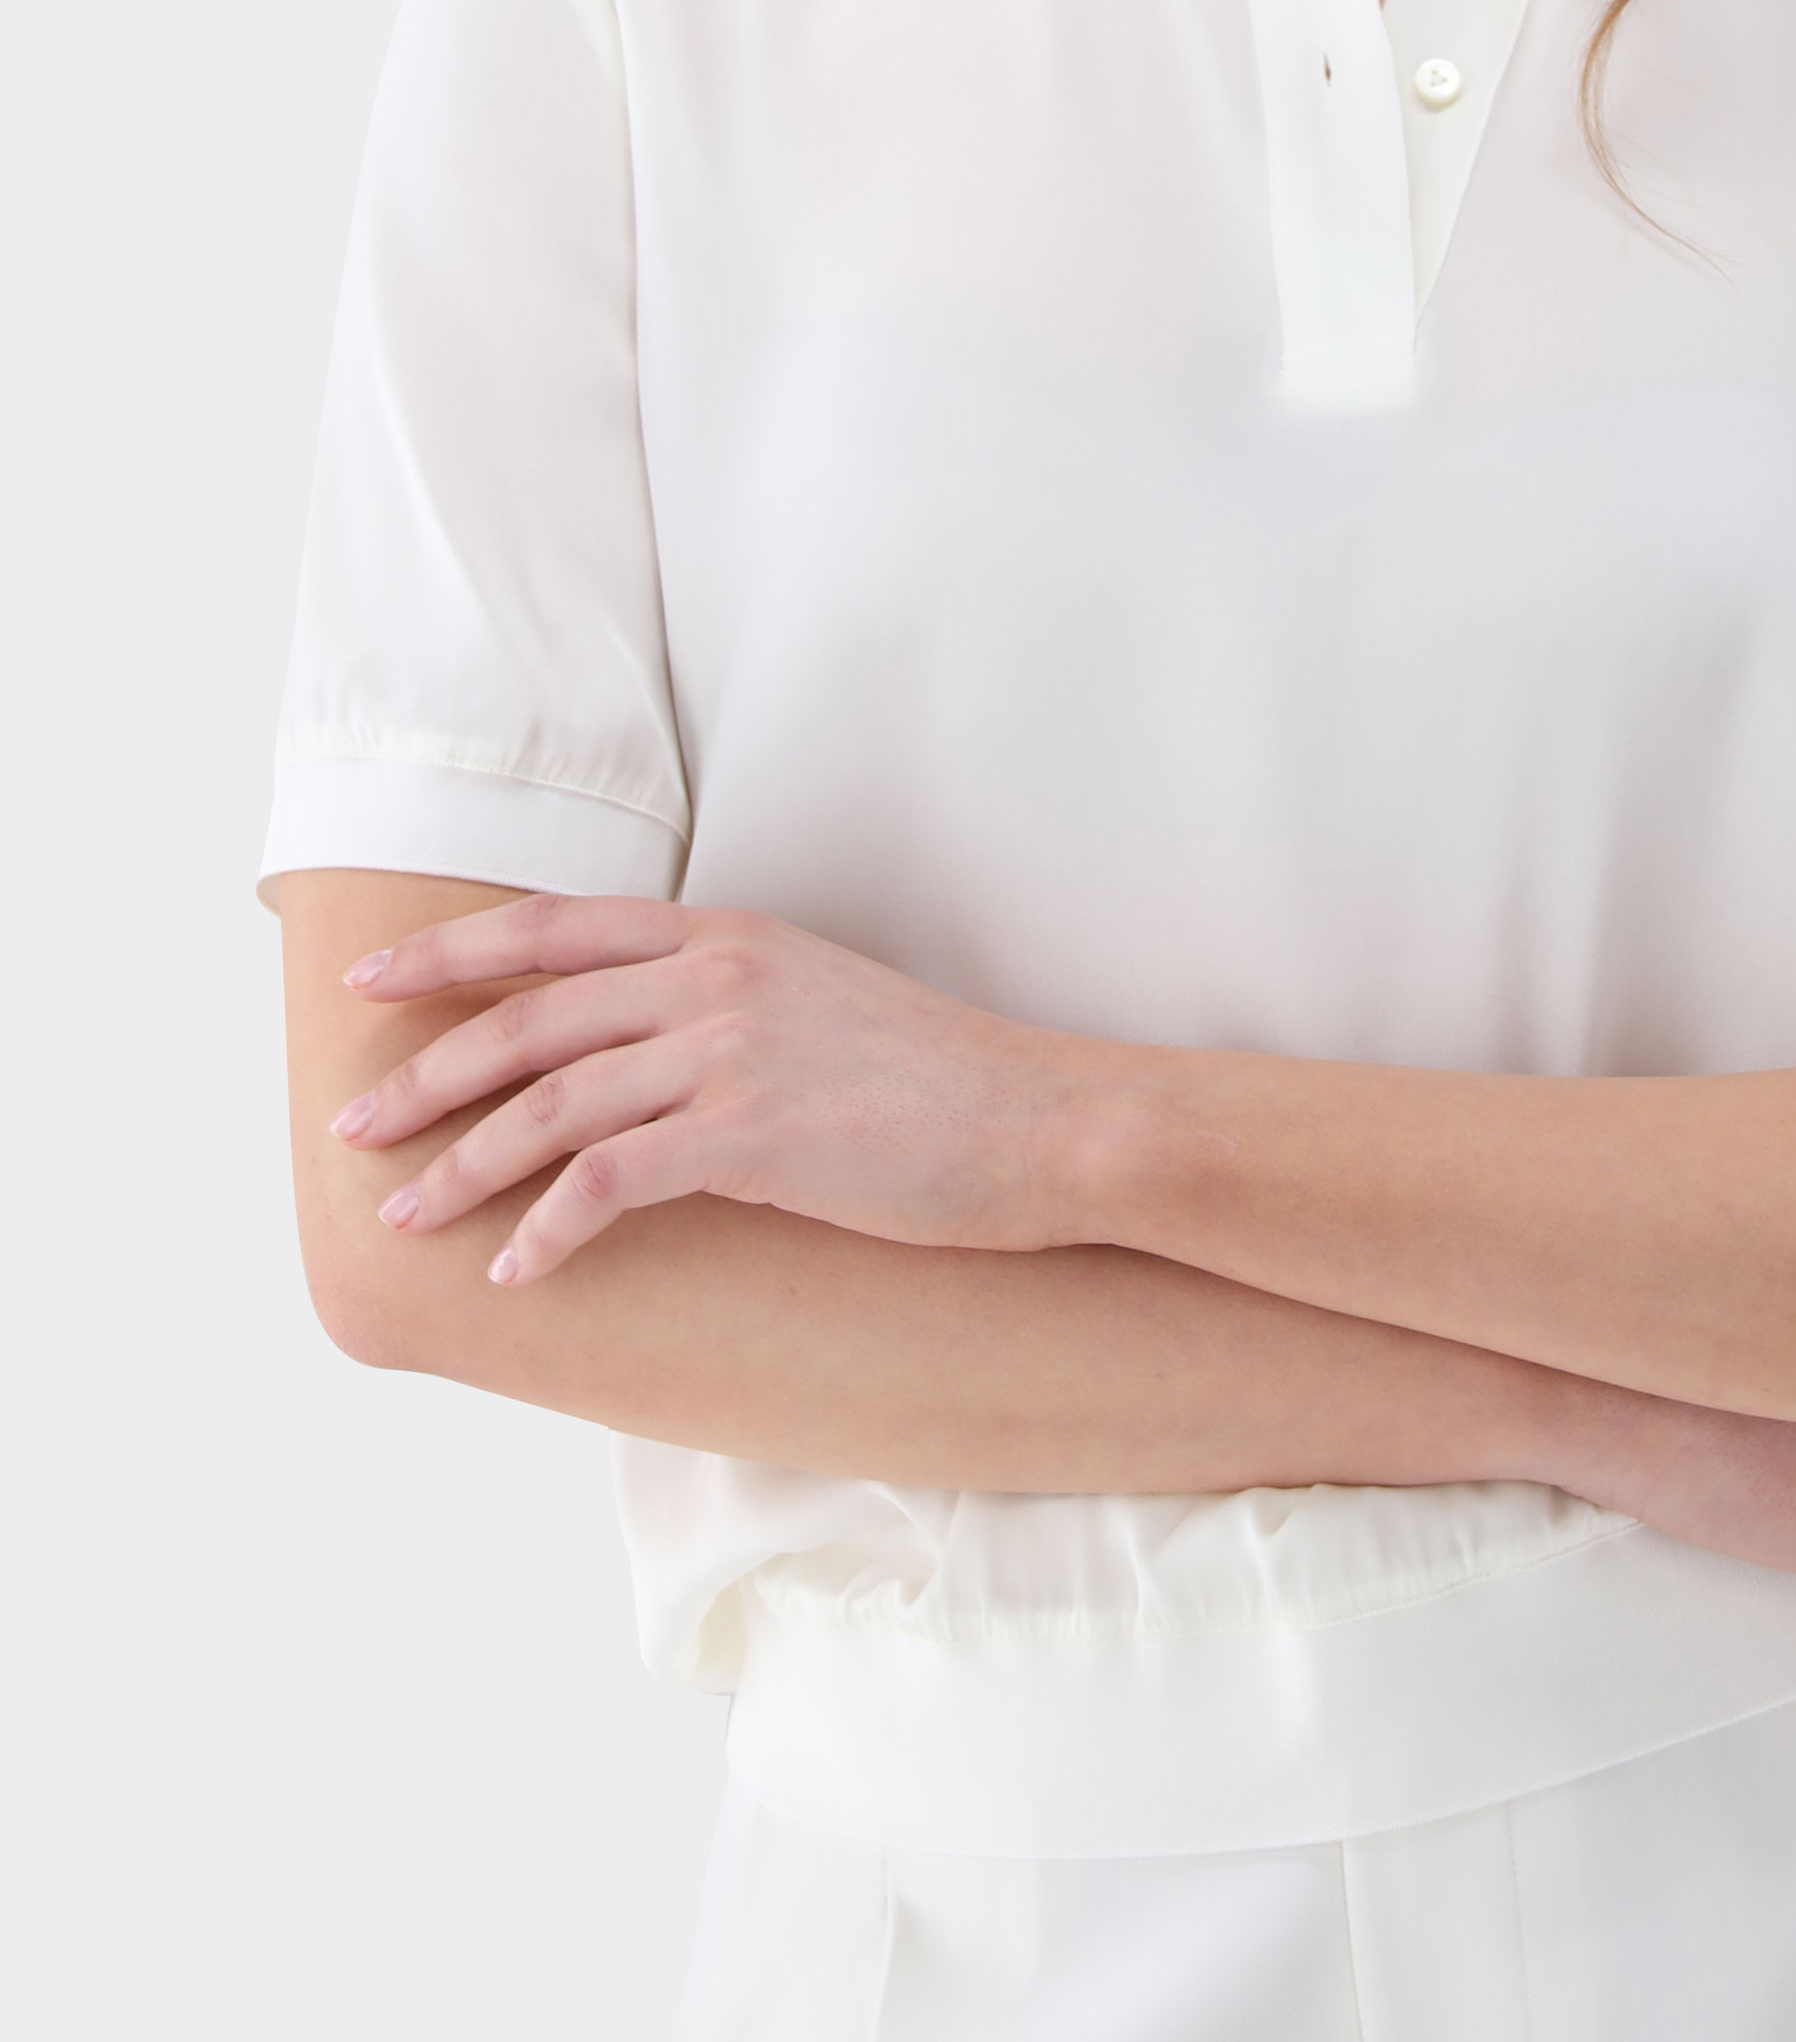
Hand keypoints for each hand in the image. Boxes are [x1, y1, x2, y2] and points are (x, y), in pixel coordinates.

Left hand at [334, 894, 1110, 1283]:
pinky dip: (549, 1228)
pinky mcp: (752, 1135)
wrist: (1040, 1121)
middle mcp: (716, 977)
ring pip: (554, 1103)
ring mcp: (732, 1052)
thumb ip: (723, 1001)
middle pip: (530, 1015)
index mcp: (727, 932)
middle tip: (354, 1125)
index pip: (555, 926)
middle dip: (427, 1072)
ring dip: (464, 1163)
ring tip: (405, 1214)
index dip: (452, 950)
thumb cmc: (939, 1078)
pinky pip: (611, 1182)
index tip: (372, 981)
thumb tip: (634, 1047)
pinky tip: (516, 1270)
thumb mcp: (815, 999)